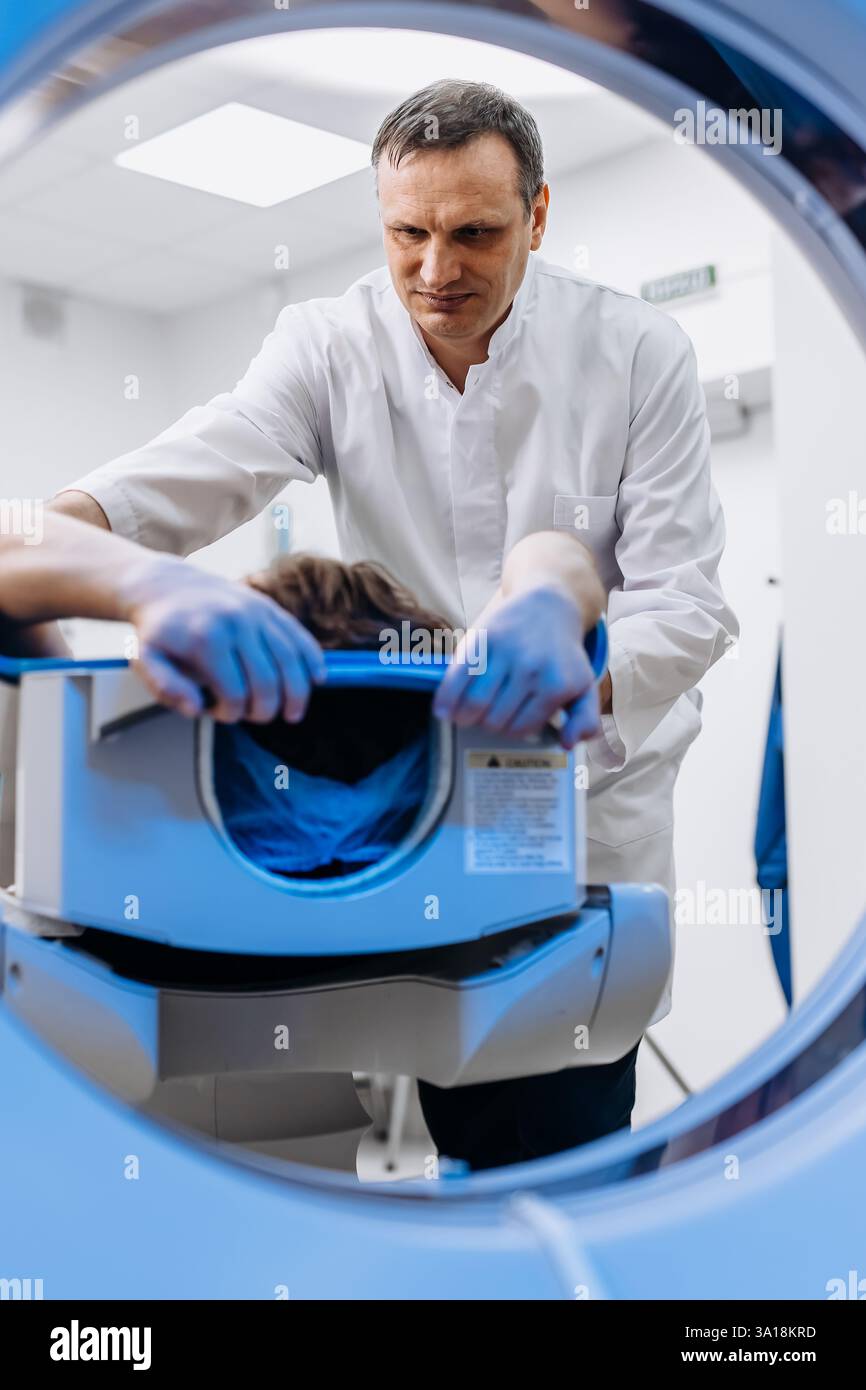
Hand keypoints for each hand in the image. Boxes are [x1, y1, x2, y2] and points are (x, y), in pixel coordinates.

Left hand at [120, 556, 325, 722]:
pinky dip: (312, 660)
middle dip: (265, 709)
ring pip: (291, 661)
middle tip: (255, 716)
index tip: (218, 712)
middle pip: (268, 681)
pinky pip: (300, 637)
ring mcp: (257, 613)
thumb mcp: (145, 659)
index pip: (235, 693)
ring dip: (297, 694)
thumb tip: (196, 709)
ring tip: (293, 713)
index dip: (231, 713)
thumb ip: (165, 688)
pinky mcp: (269, 608)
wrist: (166, 585)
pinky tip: (316, 679)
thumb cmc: (158, 630)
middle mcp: (237, 623)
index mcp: (207, 639)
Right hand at [432, 584, 601, 748]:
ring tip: (467, 715)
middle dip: (489, 725)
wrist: (548, 604)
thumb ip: (584, 718)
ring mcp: (505, 653)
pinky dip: (446, 700)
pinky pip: (457, 678)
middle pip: (495, 720)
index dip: (511, 730)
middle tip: (489, 717)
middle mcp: (531, 669)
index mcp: (557, 685)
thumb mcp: (584, 684)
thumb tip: (567, 745)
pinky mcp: (483, 639)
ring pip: (474, 705)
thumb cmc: (562, 654)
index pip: (521, 728)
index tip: (510, 722)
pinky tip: (442, 711)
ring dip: (466, 718)